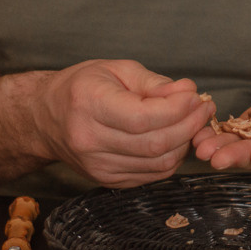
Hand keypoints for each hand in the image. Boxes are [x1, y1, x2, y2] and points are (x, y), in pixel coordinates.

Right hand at [33, 59, 214, 188]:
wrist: (45, 119)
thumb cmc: (82, 87)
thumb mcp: (116, 70)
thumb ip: (155, 83)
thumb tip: (189, 92)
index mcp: (89, 105)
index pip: (143, 117)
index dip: (178, 109)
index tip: (196, 96)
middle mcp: (90, 141)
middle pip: (154, 144)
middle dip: (190, 125)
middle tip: (205, 107)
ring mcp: (97, 166)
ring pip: (157, 164)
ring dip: (185, 143)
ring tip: (194, 121)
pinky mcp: (107, 180)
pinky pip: (152, 175)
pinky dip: (172, 158)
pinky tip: (177, 138)